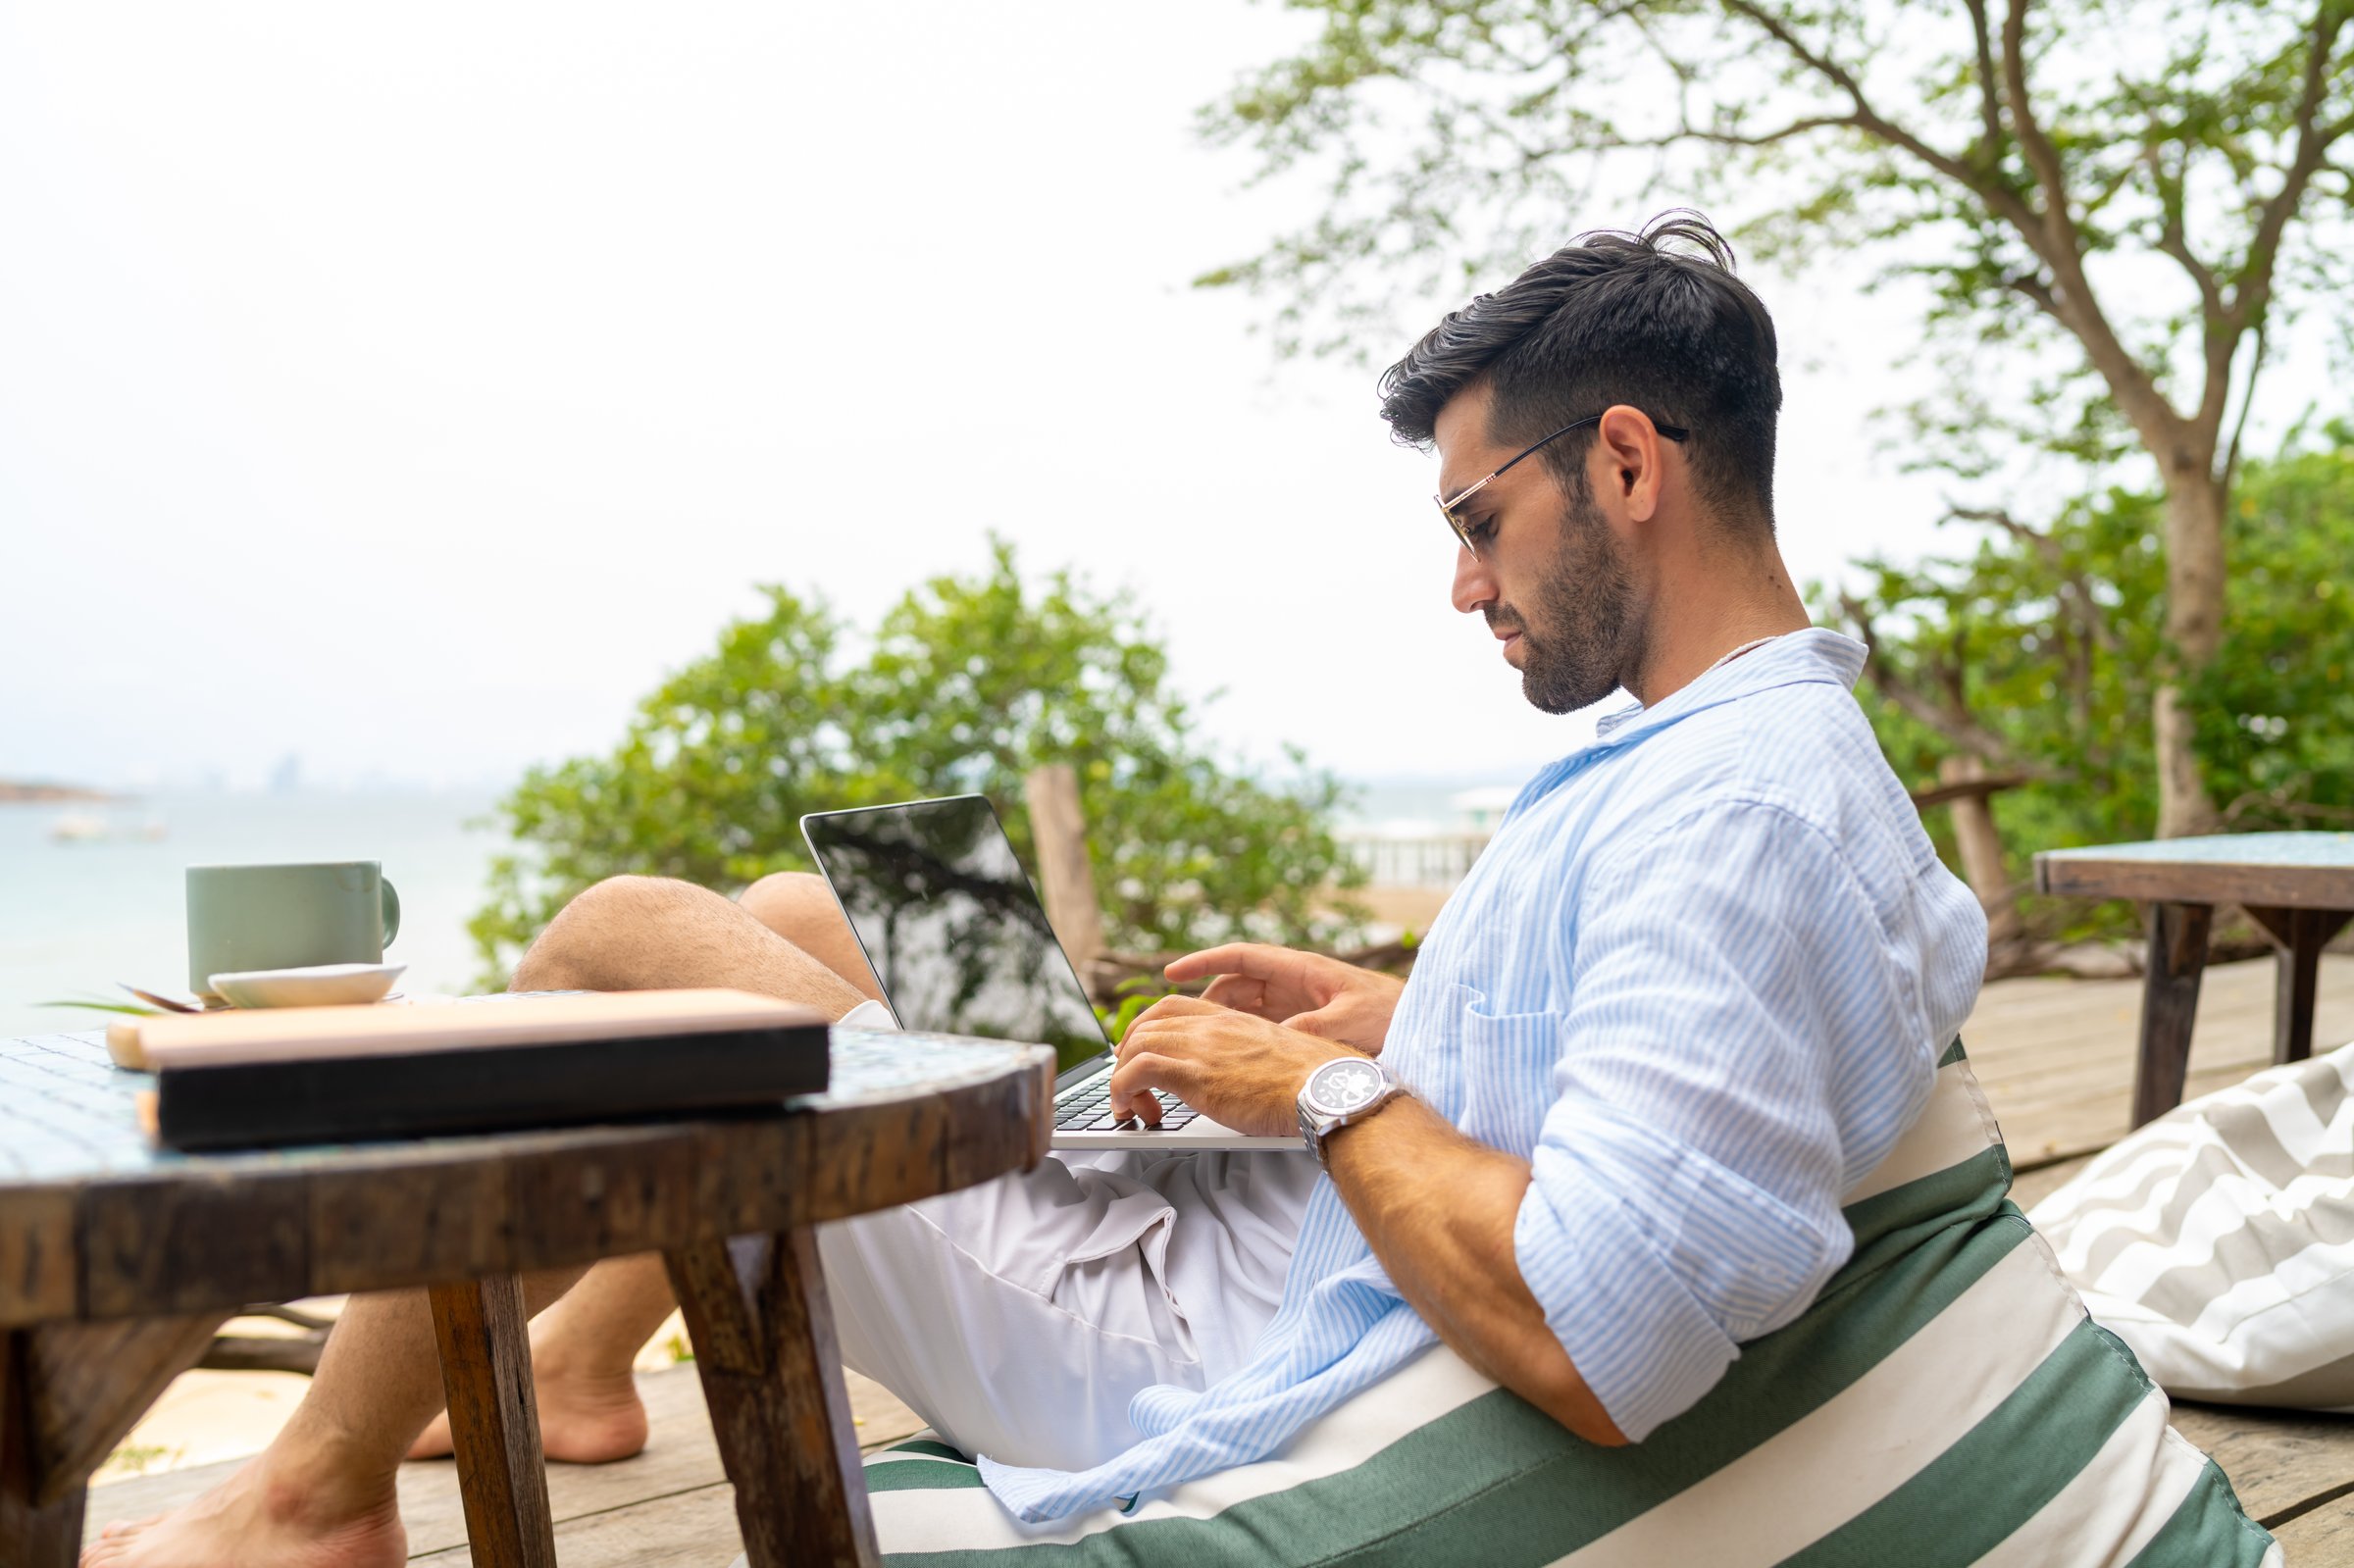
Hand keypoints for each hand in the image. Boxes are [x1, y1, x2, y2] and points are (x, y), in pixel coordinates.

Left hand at [1107, 995, 1369, 1136]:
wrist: (1326, 1090)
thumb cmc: (1315, 1085)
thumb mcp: (1279, 1061)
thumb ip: (1256, 1062)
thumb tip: (1253, 1084)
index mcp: (1234, 1020)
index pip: (1175, 1007)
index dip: (1149, 1027)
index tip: (1142, 1051)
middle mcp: (1212, 1027)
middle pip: (1148, 1023)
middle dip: (1128, 1052)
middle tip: (1127, 1081)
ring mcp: (1200, 1047)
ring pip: (1135, 1046)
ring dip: (1123, 1078)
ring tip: (1131, 1107)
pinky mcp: (1193, 1074)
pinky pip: (1135, 1072)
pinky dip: (1122, 1091)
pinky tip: (1133, 1112)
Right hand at [1163, 943, 1405, 1056]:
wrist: (1423, 1027)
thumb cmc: (1392, 1016)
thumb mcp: (1348, 1021)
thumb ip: (1308, 1028)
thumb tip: (1269, 1042)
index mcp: (1300, 969)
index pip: (1241, 957)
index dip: (1203, 962)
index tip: (1170, 973)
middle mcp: (1294, 982)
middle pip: (1236, 986)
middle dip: (1205, 1003)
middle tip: (1178, 1028)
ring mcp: (1298, 1003)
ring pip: (1246, 1009)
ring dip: (1223, 1024)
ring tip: (1197, 1048)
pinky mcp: (1305, 1025)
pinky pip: (1263, 1028)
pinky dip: (1243, 1039)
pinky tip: (1232, 1062)